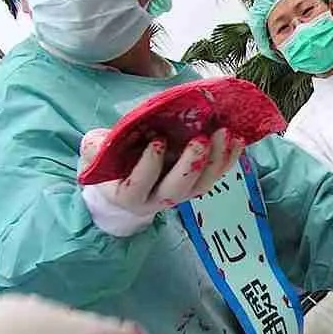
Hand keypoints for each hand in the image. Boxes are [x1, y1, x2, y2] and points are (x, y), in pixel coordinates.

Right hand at [79, 127, 244, 235]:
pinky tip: (237, 139)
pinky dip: (229, 158)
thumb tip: (105, 139)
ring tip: (224, 133)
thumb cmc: (110, 163)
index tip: (158, 141)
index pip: (138, 185)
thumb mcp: (95, 154)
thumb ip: (96, 148)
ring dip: (216, 159)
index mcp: (127, 194)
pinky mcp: (197, 185)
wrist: (125, 182)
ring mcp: (180, 194)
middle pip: (177, 189)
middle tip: (200, 138)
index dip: (149, 166)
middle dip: (191, 164)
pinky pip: (216, 176)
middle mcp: (156, 200)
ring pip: (202, 185)